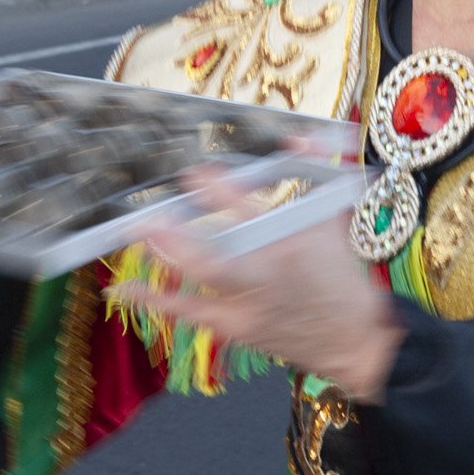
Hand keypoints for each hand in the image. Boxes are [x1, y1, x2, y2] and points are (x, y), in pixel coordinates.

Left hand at [120, 166, 401, 402]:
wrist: (351, 338)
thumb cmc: (340, 274)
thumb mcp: (334, 217)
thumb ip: (318, 170)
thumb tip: (300, 136)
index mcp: (290, 244)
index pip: (251, 213)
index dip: (221, 191)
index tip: (196, 172)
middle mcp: (265, 277)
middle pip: (216, 259)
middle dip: (181, 239)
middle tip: (149, 218)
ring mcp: (247, 307)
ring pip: (198, 287)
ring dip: (162, 264)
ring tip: (131, 243)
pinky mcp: (235, 328)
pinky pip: (187, 314)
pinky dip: (154, 301)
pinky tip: (122, 288)